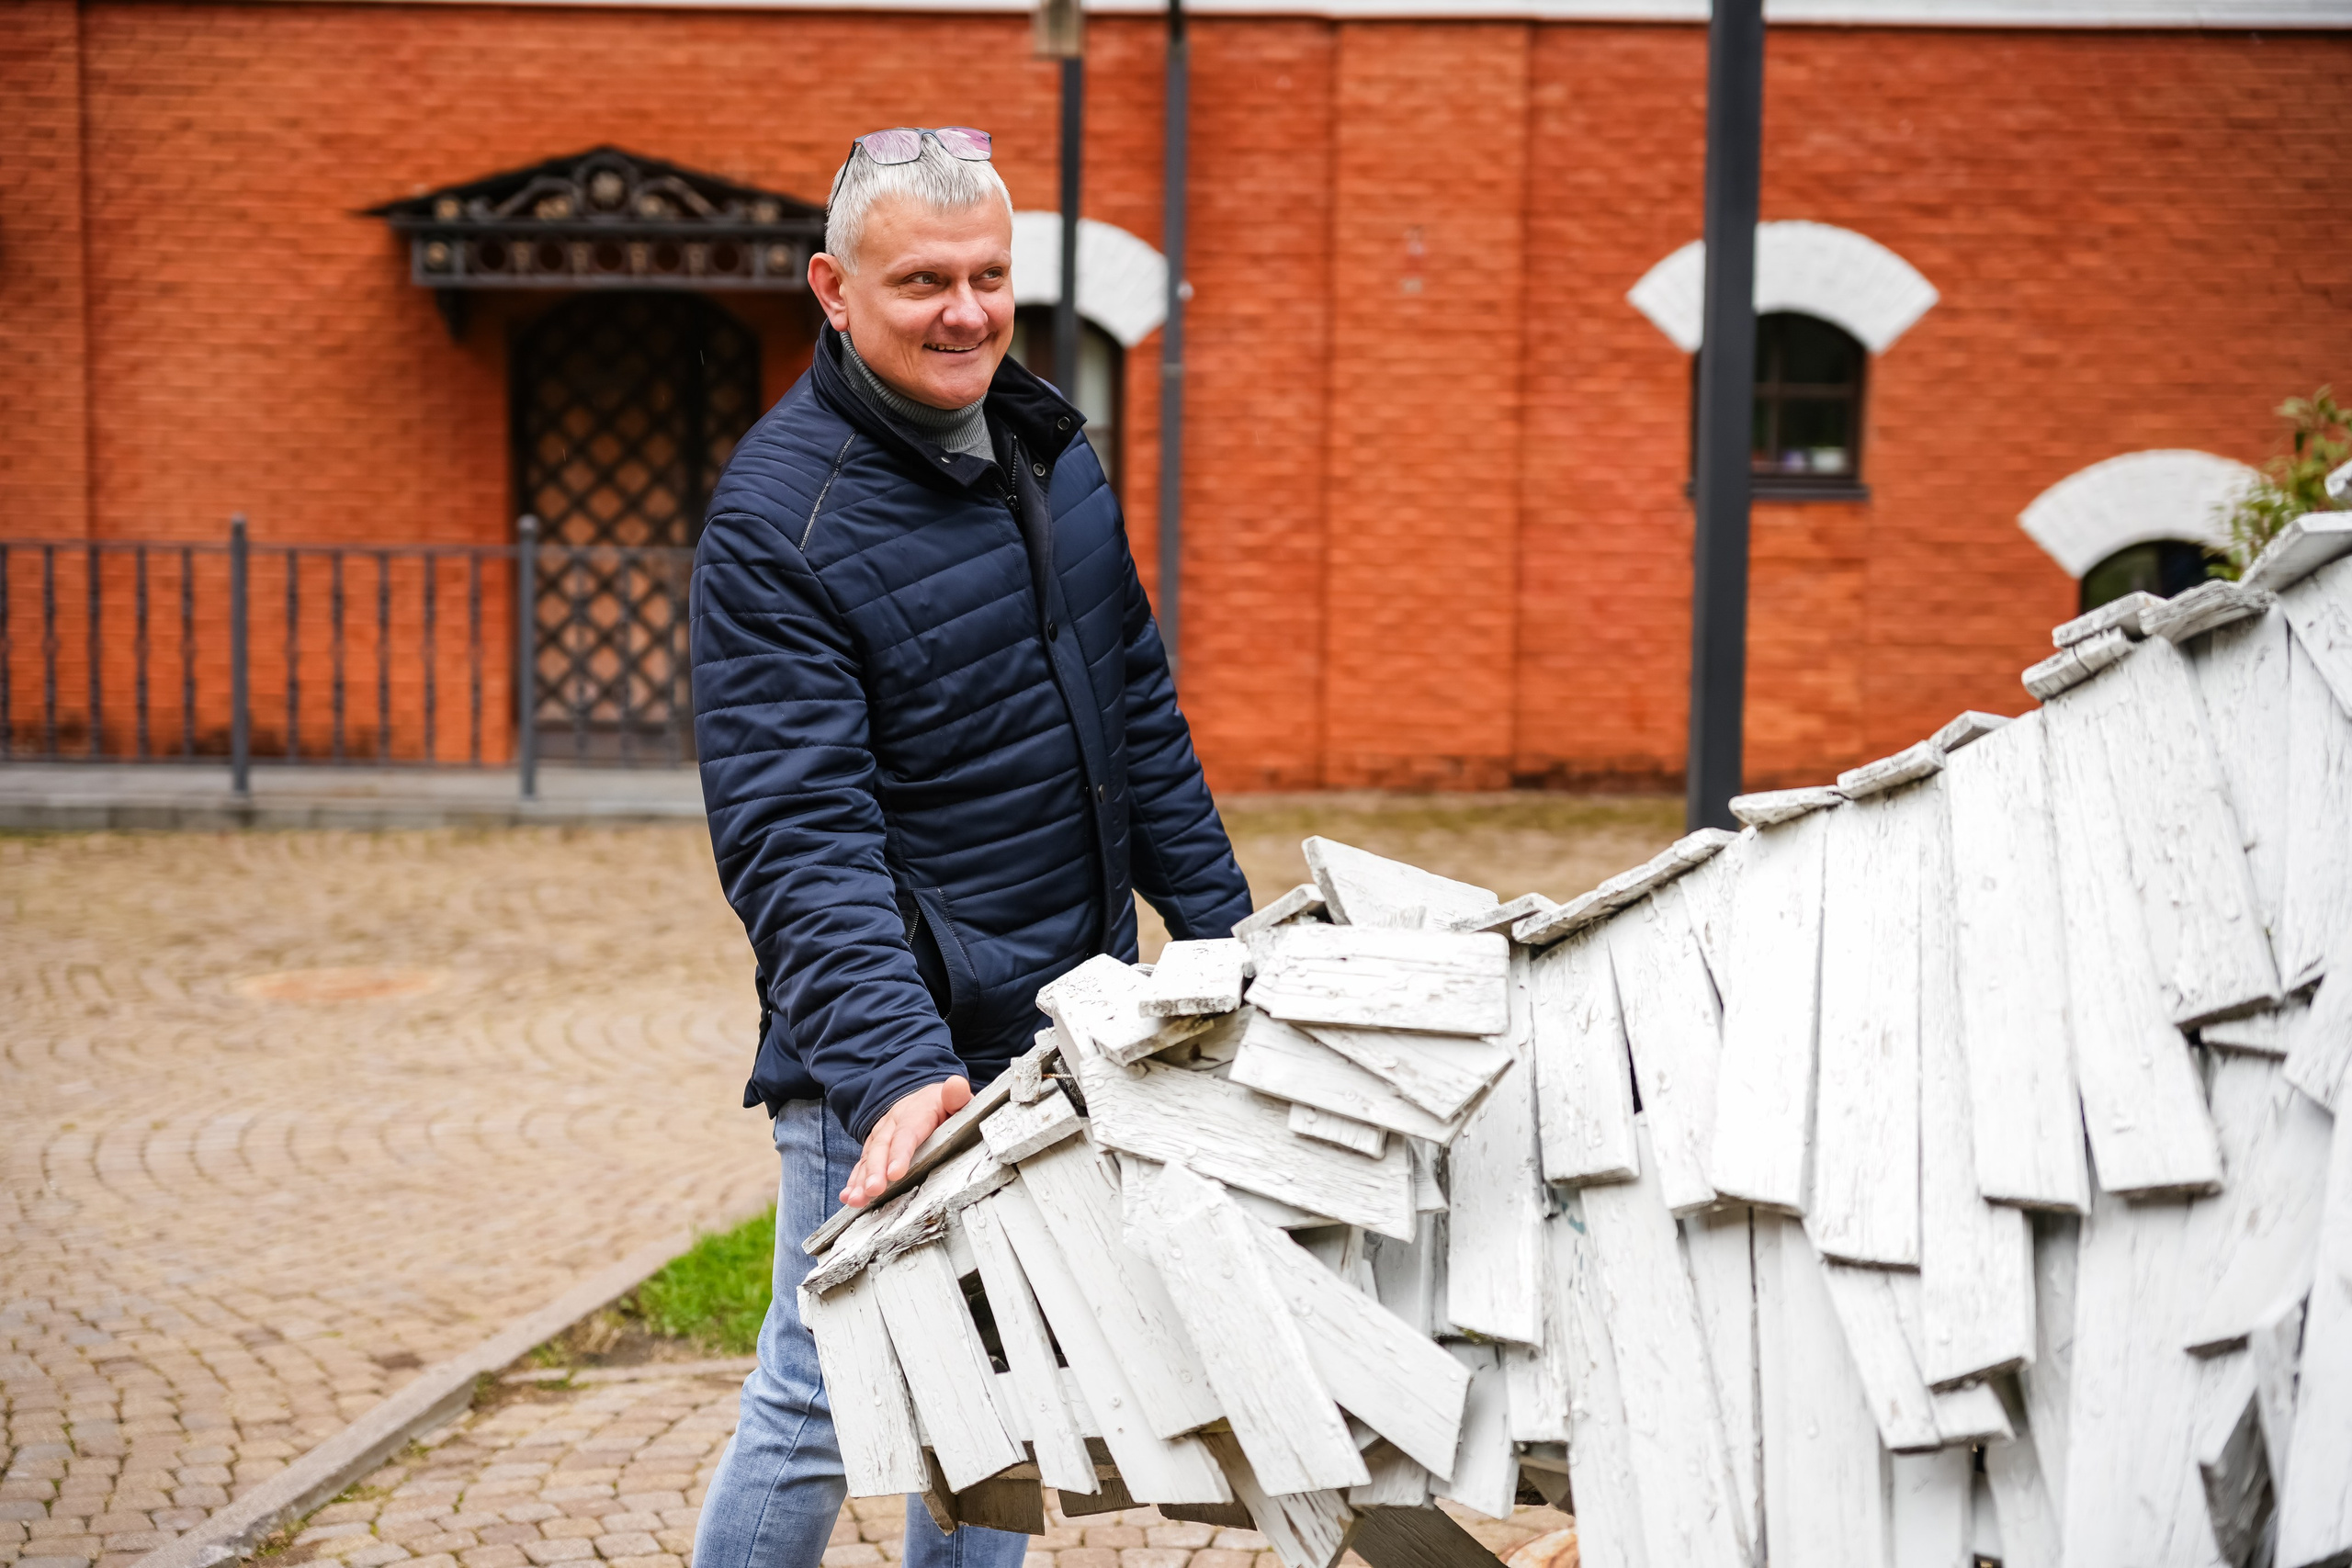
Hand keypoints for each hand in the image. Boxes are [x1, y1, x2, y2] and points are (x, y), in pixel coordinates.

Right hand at [841, 1076, 971, 1207]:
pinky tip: (849, 1196)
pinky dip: (854, 1180)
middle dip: (876, 1170)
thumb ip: (957, 1096)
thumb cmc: (945, 1106)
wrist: (925, 1099)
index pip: (908, 1132)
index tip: (895, 1173)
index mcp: (917, 1112)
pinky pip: (863, 1163)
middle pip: (883, 1146)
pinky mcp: (875, 1147)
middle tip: (873, 1189)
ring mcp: (882, 1135)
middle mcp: (894, 1122)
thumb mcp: (955, 1099)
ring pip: (869, 1156)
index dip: (900, 1152)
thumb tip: (956, 1085)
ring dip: (861, 1179)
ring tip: (856, 1198)